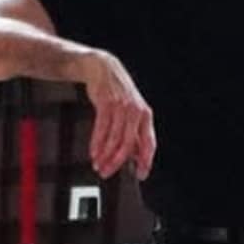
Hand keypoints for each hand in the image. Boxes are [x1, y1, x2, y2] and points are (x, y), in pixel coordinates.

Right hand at [78, 50, 157, 181]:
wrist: (103, 69)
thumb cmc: (118, 94)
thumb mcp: (131, 113)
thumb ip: (134, 134)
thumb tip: (137, 158)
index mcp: (146, 116)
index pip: (149, 143)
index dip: (146, 161)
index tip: (141, 175)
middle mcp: (136, 112)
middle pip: (128, 144)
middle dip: (117, 162)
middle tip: (107, 172)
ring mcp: (122, 107)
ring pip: (114, 138)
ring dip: (104, 155)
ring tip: (98, 165)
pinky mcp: (107, 102)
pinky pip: (101, 128)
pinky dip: (96, 143)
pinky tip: (93, 152)